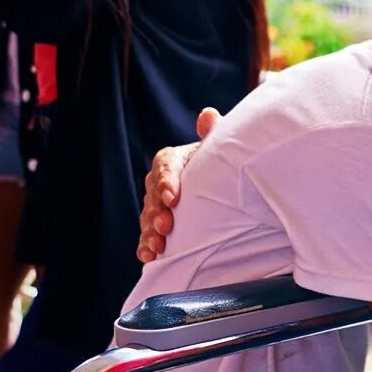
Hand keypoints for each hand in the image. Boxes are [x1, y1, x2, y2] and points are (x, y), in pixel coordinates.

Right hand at [136, 108, 220, 262]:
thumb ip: (214, 134)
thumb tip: (208, 114)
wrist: (224, 188)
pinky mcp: (159, 225)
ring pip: (148, 217)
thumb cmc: (222, 165)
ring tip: (158, 246)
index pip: (164, 166)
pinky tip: (150, 257)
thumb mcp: (220, 149)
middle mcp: (162, 182)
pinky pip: (149, 236)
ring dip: (150, 233)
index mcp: (175, 160)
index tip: (173, 197)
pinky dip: (147, 247)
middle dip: (157, 212)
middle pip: (152, 195)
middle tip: (166, 226)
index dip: (166, 181)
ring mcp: (158, 205)